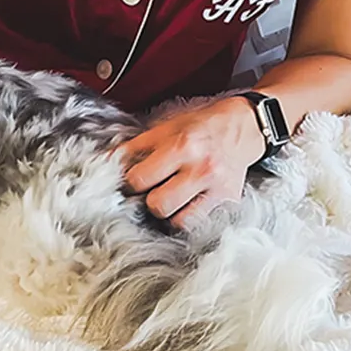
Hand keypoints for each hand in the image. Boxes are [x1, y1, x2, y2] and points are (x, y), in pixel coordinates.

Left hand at [115, 94, 266, 230]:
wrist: (244, 126)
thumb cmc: (202, 126)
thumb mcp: (167, 127)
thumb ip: (136, 146)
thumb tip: (106, 163)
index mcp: (182, 144)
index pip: (139, 178)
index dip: (129, 182)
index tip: (133, 180)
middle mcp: (201, 168)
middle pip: (157, 204)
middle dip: (148, 199)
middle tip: (151, 190)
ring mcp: (216, 187)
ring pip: (177, 220)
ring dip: (168, 213)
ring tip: (169, 198)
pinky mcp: (228, 201)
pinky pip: (197, 224)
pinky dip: (187, 218)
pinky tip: (185, 206)